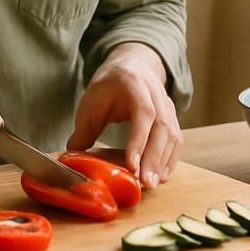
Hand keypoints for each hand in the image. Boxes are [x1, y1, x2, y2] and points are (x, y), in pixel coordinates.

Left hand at [66, 43, 180, 188]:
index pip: (142, 114)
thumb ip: (84, 130)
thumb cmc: (109, 86)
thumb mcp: (91, 103)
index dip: (139, 140)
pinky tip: (161, 176)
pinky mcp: (172, 118)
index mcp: (134, 86)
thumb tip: (72, 156)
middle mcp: (156, 95)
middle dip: (153, 157)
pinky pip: (176, 140)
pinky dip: (170, 159)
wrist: (132, 67)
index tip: (132, 165)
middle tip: (144, 182)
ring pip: (172, 135)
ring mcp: (167, 106)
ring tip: (152, 183)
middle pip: (161, 127)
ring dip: (163, 161)